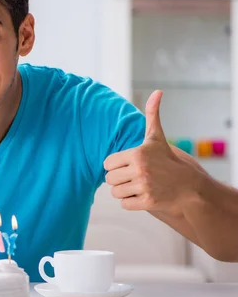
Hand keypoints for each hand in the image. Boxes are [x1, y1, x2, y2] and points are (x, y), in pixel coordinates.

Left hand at [103, 90, 198, 216]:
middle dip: (119, 179)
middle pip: (109, 179)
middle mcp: (140, 170)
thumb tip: (157, 91)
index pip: (107, 164)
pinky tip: (142, 195)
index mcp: (137, 154)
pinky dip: (130, 202)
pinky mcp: (148, 202)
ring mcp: (144, 187)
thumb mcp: (157, 137)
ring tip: (137, 185)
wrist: (188, 186)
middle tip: (133, 177)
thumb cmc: (167, 159)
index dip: (115, 165)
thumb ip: (152, 114)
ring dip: (123, 191)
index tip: (127, 165)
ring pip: (115, 192)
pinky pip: (124, 204)